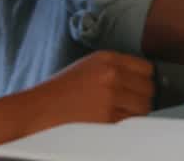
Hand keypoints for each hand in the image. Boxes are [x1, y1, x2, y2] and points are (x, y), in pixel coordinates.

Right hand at [18, 50, 154, 131]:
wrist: (35, 111)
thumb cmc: (58, 92)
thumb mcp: (88, 67)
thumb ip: (115, 69)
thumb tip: (141, 79)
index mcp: (107, 58)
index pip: (147, 68)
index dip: (144, 81)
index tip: (140, 88)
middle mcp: (112, 74)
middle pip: (149, 89)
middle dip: (141, 99)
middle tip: (127, 105)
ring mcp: (111, 96)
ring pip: (143, 108)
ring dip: (134, 114)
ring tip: (116, 115)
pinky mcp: (107, 117)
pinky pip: (130, 123)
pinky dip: (124, 126)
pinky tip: (109, 123)